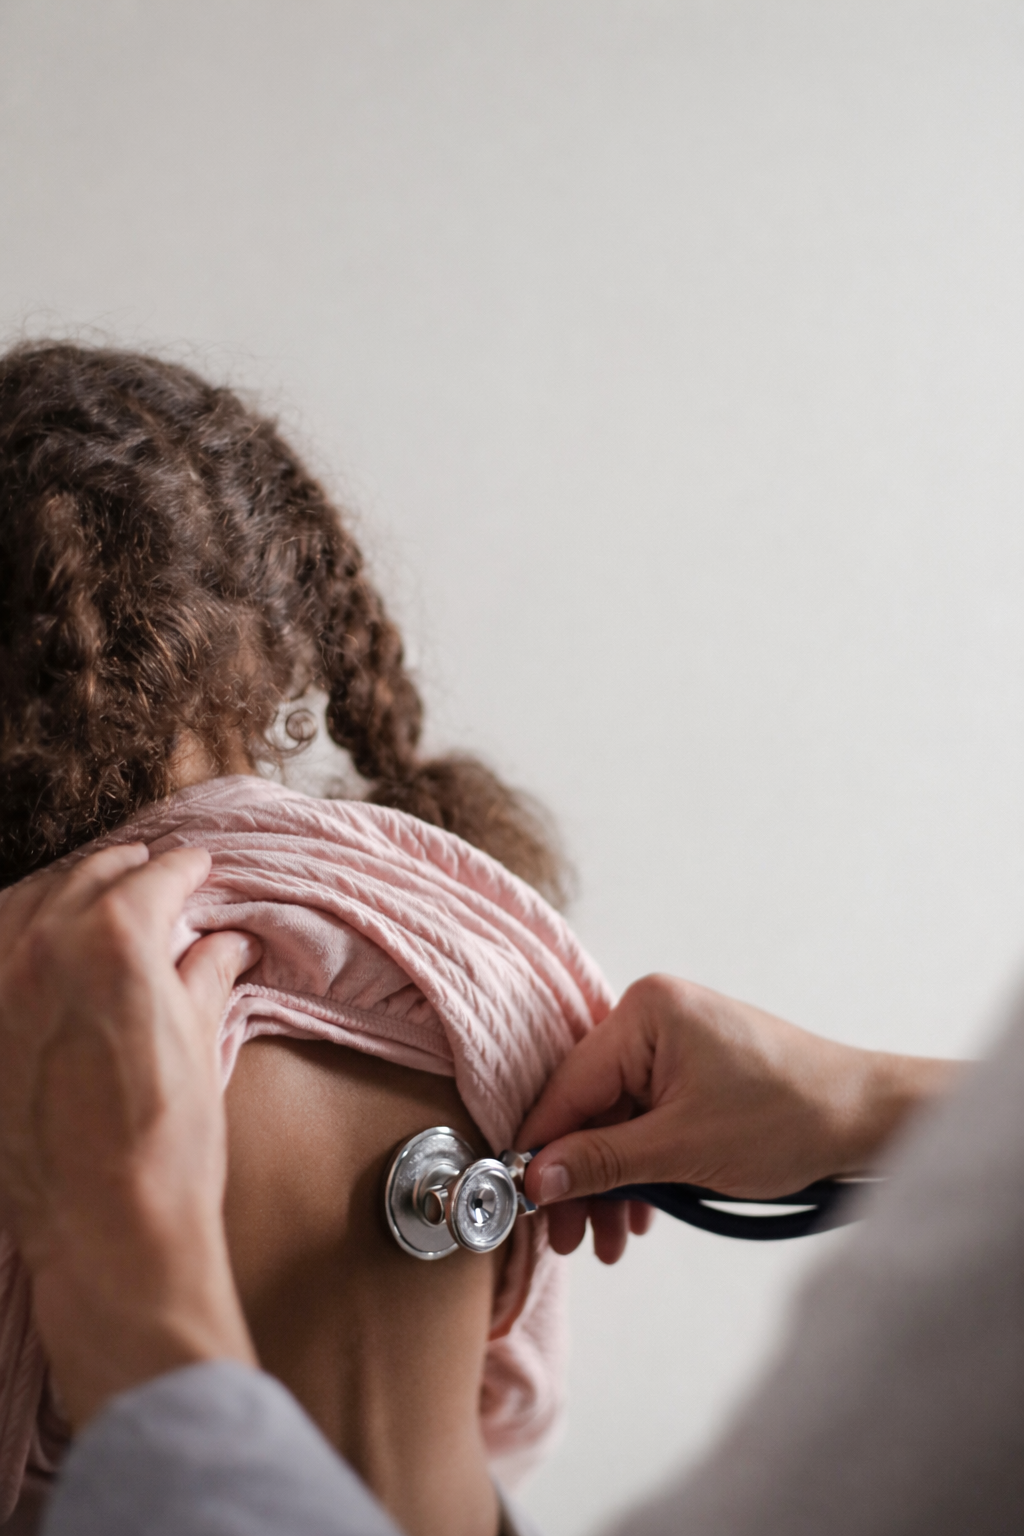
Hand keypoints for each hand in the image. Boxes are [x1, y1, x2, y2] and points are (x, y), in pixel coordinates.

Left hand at [0, 843, 260, 1425]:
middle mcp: (44, 946)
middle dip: (128, 870)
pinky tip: (40, 943)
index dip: (187, 868)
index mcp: (116, 939)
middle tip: (157, 874)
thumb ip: (204, 976)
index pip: (156, 875)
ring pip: (26, 900)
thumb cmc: (166, 1143)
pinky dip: (19, 931)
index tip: (199, 868)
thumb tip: (221, 946)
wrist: (107, 1229)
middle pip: (88, 875)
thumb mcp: (200, 1044)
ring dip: (68, 891)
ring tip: (98, 899)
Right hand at [520, 974, 962, 1263]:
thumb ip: (602, 1162)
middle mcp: (654, 1016)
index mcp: (646, 1013)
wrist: (867, 1120)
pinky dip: (641, 1166)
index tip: (525, 1201)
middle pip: (589, 1106)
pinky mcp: (693, 1068)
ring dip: (611, 1182)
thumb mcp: (681, 1150)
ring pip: (616, 1120)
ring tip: (609, 1240)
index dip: (543, 1148)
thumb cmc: (790, 1117)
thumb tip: (537, 1178)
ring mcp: (675, 1041)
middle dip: (581, 1177)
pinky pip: (646, 1118)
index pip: (569, 1086)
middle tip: (569, 1238)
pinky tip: (640, 1216)